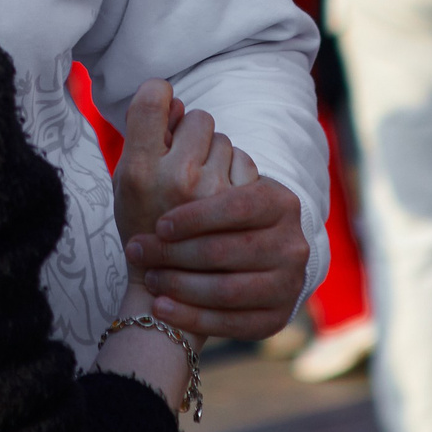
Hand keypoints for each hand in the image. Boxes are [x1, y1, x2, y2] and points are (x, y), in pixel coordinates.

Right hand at [113, 81, 247, 250]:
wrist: (166, 288)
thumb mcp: (124, 181)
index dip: (159, 93)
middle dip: (192, 133)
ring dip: (215, 154)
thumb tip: (176, 99)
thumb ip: (144, 138)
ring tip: (199, 185)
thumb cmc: (141, 225)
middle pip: (198, 118)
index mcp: (138, 170)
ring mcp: (211, 192)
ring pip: (225, 140)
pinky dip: (234, 172)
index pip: (152, 100)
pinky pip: (245, 162)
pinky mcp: (240, 207)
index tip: (161, 103)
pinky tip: (220, 195)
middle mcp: (175, 177)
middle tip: (182, 159)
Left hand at [125, 165, 308, 339]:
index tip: (159, 225)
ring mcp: (289, 283)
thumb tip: (167, 107)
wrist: (246, 263)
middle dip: (174, 253)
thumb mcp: (217, 181)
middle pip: (226, 250)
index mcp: (280, 202)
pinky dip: (192, 317)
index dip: (195, 217)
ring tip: (149, 276)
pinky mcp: (277, 318)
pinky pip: (232, 324)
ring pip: (227, 290)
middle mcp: (293, 243)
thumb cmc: (219, 216)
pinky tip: (162, 306)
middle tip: (138, 250)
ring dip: (179, 286)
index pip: (237, 206)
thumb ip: (195, 152)